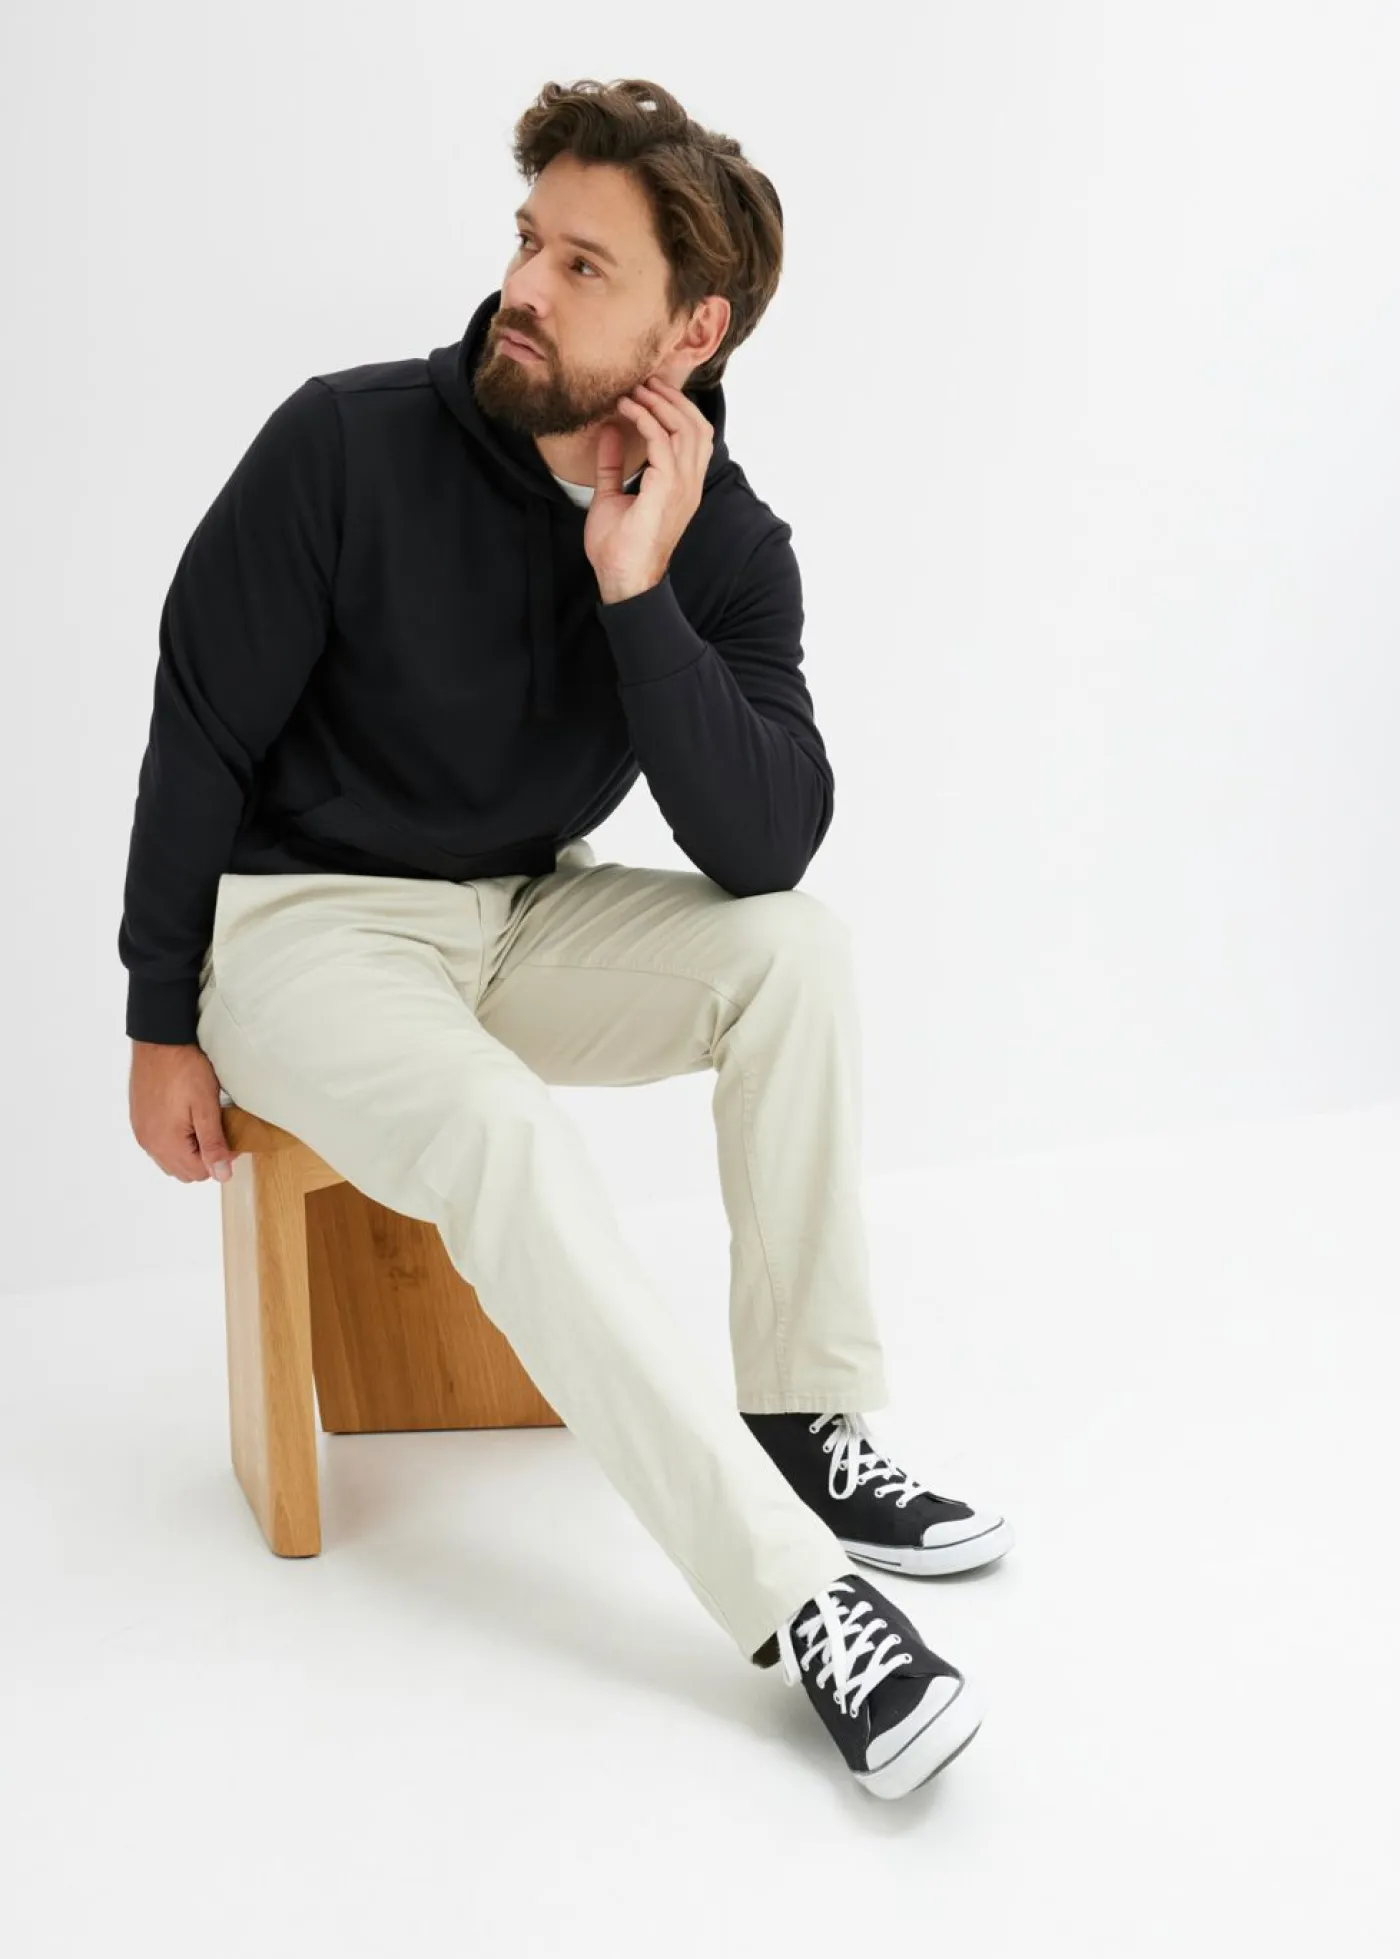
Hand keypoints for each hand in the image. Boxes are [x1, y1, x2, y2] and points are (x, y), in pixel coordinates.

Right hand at [129, 1040, 240, 1183]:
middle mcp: (149, 1142)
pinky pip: (158, 1144)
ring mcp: (141, 1131)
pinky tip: (184, 1117)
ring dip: (189, 1150)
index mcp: (166, 1143)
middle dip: (203, 1157)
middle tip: (216, 1128)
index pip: (199, 1173)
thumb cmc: (185, 1069)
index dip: (219, 1158)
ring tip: (201, 1123)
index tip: (228, 1134)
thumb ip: (214, 1144)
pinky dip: (174, 1140)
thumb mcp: (206, 1107)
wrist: (159, 1041)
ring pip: (170, 1159)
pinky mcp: (139, 1119)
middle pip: (184, 1171)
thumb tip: (222, 1175)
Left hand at [584, 375, 713, 602]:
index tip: (646, 391)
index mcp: (683, 486)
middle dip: (671, 397)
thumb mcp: (611, 496)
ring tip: (635, 390)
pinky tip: (628, 410)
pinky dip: (645, 419)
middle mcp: (689, 484)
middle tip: (643, 381)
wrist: (622, 580)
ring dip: (659, 403)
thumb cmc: (618, 548)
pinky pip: (662, 441)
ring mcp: (682, 487)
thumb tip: (608, 433)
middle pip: (696, 424)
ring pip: (685, 427)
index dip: (674, 408)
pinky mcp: (666, 490)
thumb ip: (612, 465)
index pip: (694, 435)